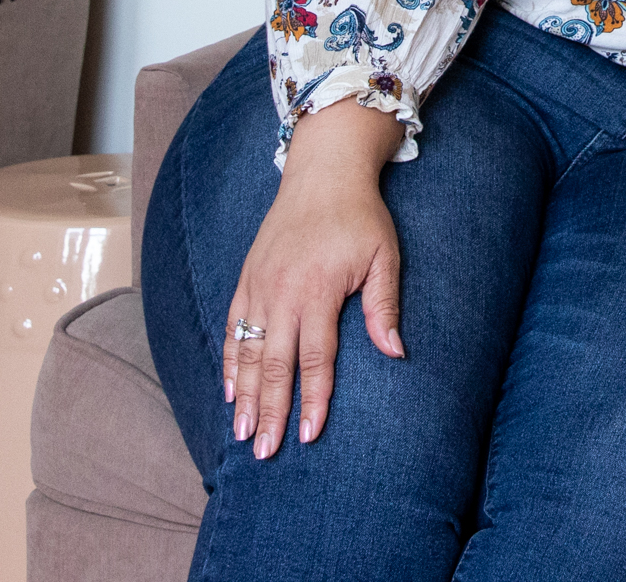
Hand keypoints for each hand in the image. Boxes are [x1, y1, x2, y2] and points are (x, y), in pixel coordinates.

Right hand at [224, 100, 404, 458]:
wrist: (323, 173)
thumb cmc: (360, 216)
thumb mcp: (384, 255)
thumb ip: (384, 306)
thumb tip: (396, 353)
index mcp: (318, 289)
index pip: (315, 357)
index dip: (313, 398)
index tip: (310, 434)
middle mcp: (281, 292)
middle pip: (274, 364)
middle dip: (270, 411)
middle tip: (265, 452)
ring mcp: (259, 286)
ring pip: (247, 352)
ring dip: (244, 395)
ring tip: (242, 433)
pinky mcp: (246, 279)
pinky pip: (233, 328)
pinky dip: (230, 362)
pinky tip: (229, 391)